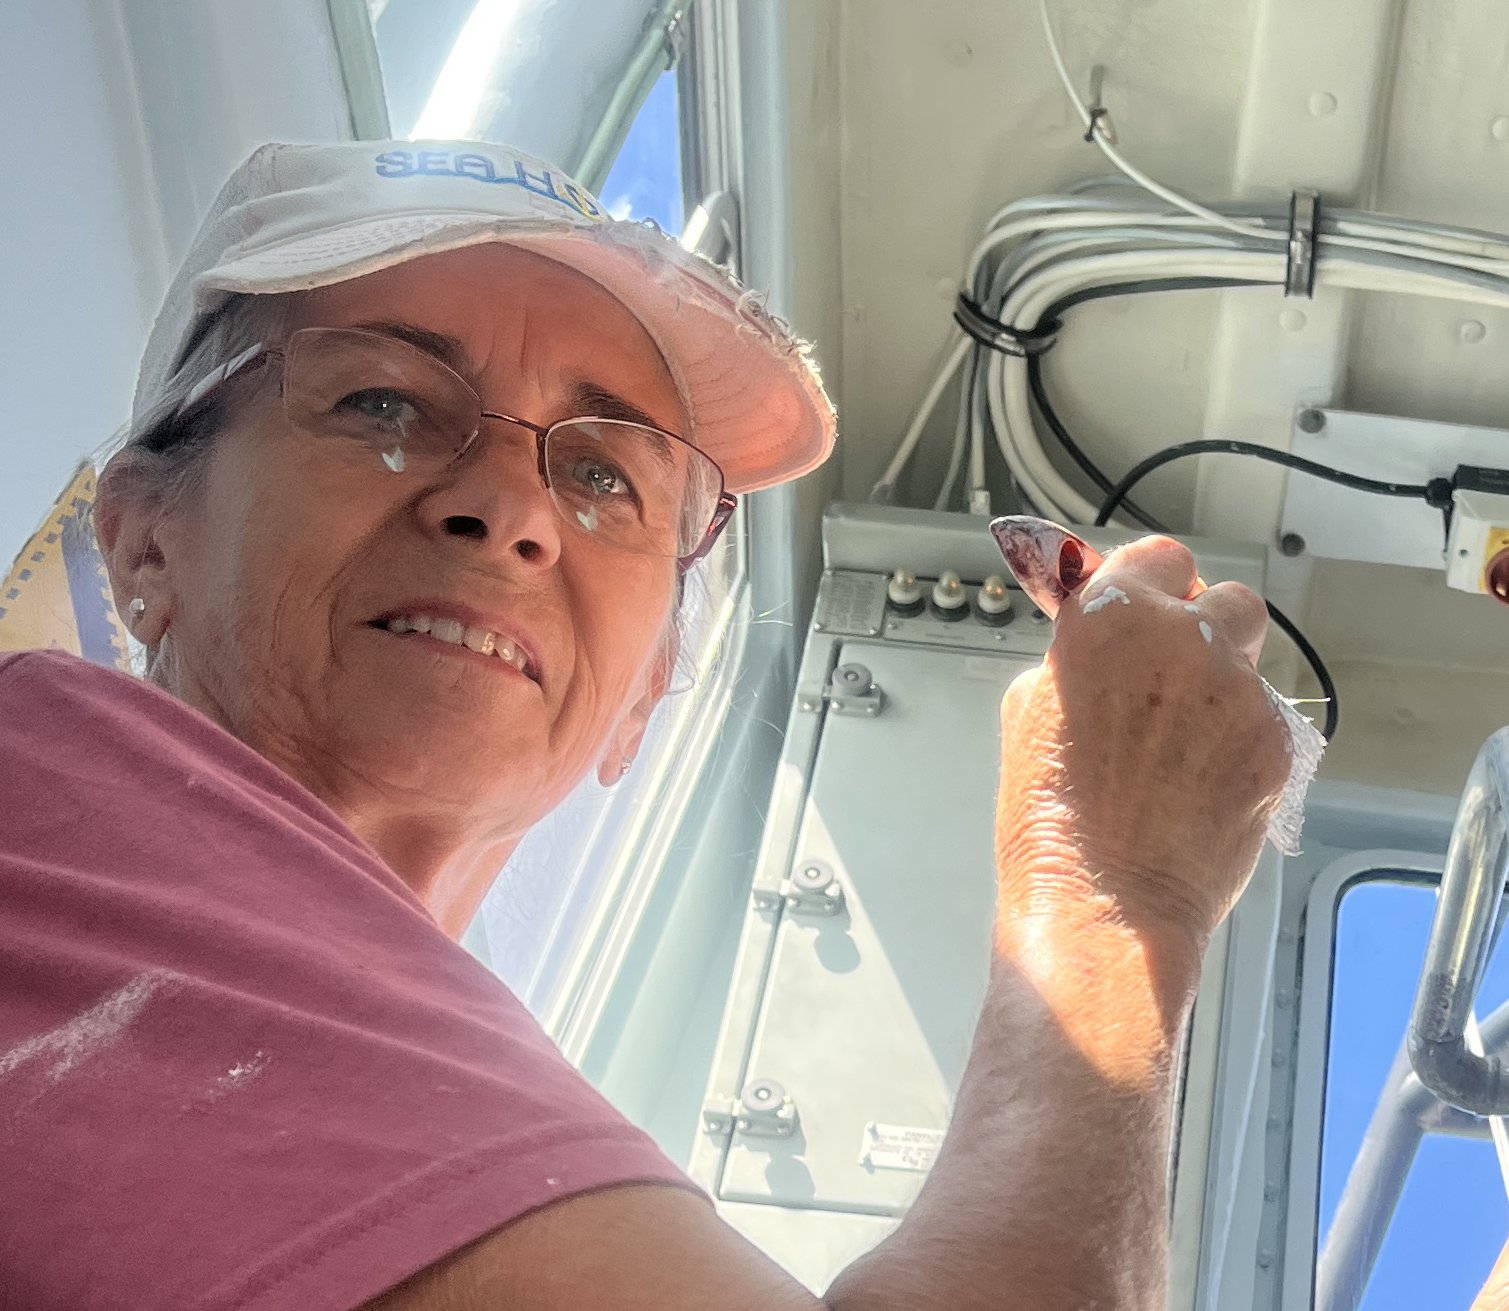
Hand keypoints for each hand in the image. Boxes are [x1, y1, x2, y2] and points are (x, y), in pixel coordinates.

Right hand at [994, 535, 1291, 951]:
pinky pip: (1264, 722)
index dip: (1152, 584)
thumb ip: (1071, 659)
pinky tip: (1201, 785)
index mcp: (1110, 619)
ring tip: (1183, 746)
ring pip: (1249, 664)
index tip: (1146, 604)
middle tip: (1172, 675)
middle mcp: (1184, 640)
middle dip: (1203, 629)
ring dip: (1223, 687)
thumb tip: (1097, 649)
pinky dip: (1240, 744)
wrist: (1104, 904)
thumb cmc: (1052, 821)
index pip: (1159, 558)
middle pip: (1224, 599)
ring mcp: (1239, 691)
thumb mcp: (1028, 712)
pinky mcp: (1276, 743)